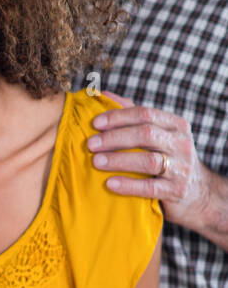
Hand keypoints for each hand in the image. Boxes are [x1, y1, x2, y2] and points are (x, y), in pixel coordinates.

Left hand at [87, 91, 211, 230]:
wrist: (196, 192)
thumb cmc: (167, 157)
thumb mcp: (157, 134)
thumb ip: (132, 115)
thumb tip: (102, 95)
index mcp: (176, 125)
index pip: (145, 114)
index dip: (118, 117)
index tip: (95, 123)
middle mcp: (181, 143)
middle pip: (146, 134)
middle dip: (114, 138)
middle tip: (91, 144)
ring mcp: (181, 168)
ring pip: (148, 160)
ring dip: (118, 160)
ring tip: (96, 161)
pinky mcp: (177, 190)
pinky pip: (150, 187)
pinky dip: (128, 185)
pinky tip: (110, 183)